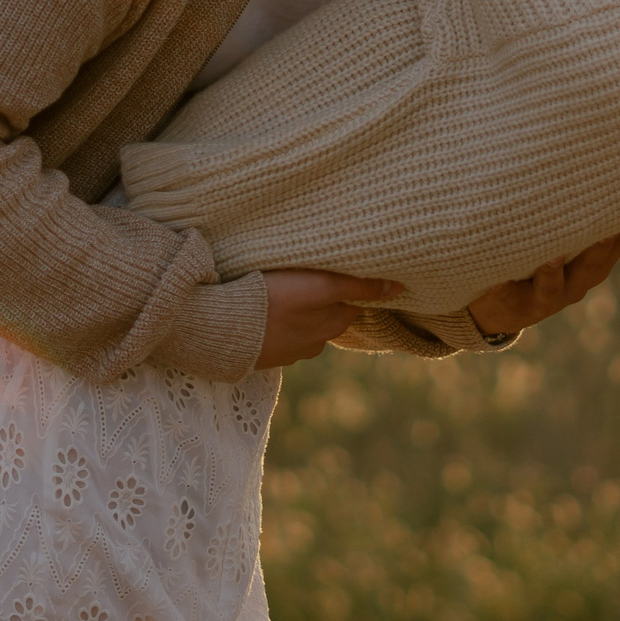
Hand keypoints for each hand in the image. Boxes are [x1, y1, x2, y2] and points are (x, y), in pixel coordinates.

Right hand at [255, 268, 406, 368]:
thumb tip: (398, 287)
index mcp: (333, 326)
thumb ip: (358, 287)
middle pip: (330, 313)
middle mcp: (316, 344)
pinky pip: (280, 334)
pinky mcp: (266, 354)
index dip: (351, 283)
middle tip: (309, 274)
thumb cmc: (273, 299)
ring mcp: (289, 352)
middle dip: (324, 297)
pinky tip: (266, 309)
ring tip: (284, 289)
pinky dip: (278, 322)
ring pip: (304, 325)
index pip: (354, 300)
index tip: (341, 266)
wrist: (221, 329)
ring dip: (300, 310)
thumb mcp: (320, 286)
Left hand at [466, 223, 619, 337]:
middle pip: (591, 267)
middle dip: (598, 247)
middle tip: (605, 228)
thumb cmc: (544, 268)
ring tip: (551, 256)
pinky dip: (498, 285)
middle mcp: (573, 286)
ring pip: (551, 286)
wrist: (499, 311)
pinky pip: (503, 293)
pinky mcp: (509, 304)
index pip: (616, 245)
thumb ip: (615, 240)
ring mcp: (543, 299)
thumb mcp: (581, 254)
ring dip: (552, 270)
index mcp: (591, 270)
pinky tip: (492, 279)